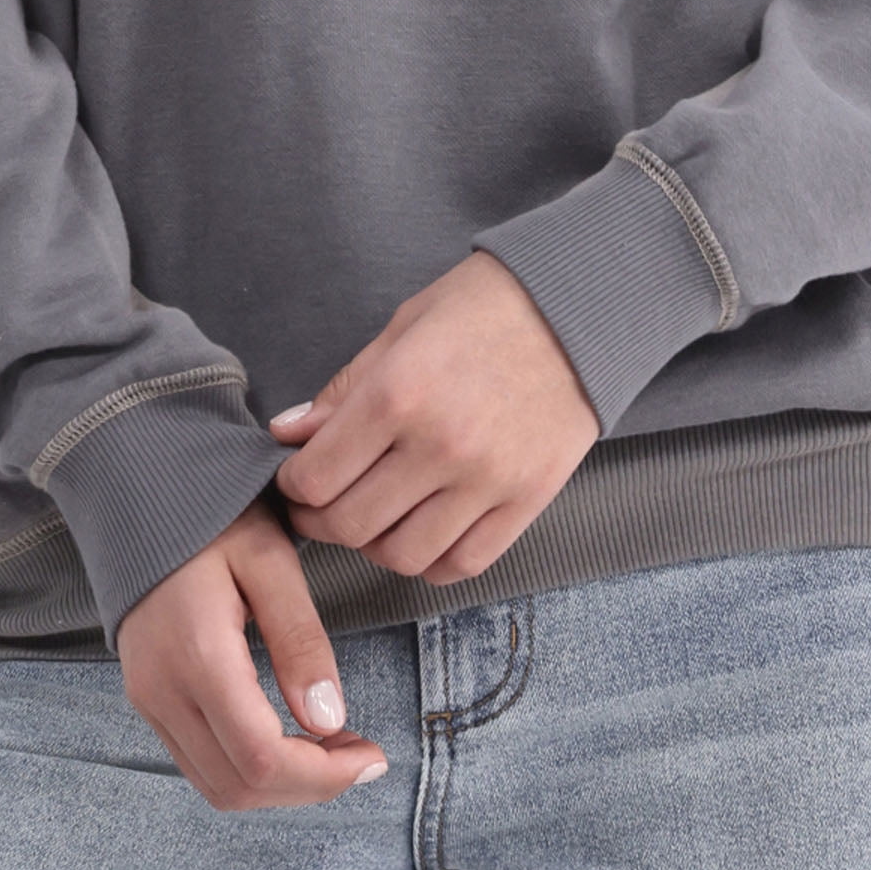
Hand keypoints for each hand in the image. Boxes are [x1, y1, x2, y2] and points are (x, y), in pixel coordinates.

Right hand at [114, 491, 389, 812]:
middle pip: (239, 786)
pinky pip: (199, 761)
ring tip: (332, 747)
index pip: (261, 759)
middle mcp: (162, 691)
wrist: (138, 487)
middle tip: (361, 755)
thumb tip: (330, 721)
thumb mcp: (269, 558)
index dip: (323, 776)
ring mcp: (148, 698)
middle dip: (309, 786)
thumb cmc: (210, 512)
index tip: (371, 755)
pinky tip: (289, 734)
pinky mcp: (147, 696)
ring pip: (217, 785)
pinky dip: (249, 768)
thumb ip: (299, 638)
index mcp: (197, 654)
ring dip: (280, 784)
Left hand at [267, 248, 599, 583]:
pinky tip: (421, 530)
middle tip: (320, 505)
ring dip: (373, 544)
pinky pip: (462, 564)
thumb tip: (290, 434)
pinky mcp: (526, 502)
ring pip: (402, 556)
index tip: (296, 476)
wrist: (580, 306)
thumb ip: (345, 388)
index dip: (293, 485)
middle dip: (320, 521)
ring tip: (373, 515)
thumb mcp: (404, 327)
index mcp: (400, 392)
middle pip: (351, 525)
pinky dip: (430, 560)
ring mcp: (487, 481)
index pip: (317, 477)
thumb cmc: (486, 305)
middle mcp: (441, 446)